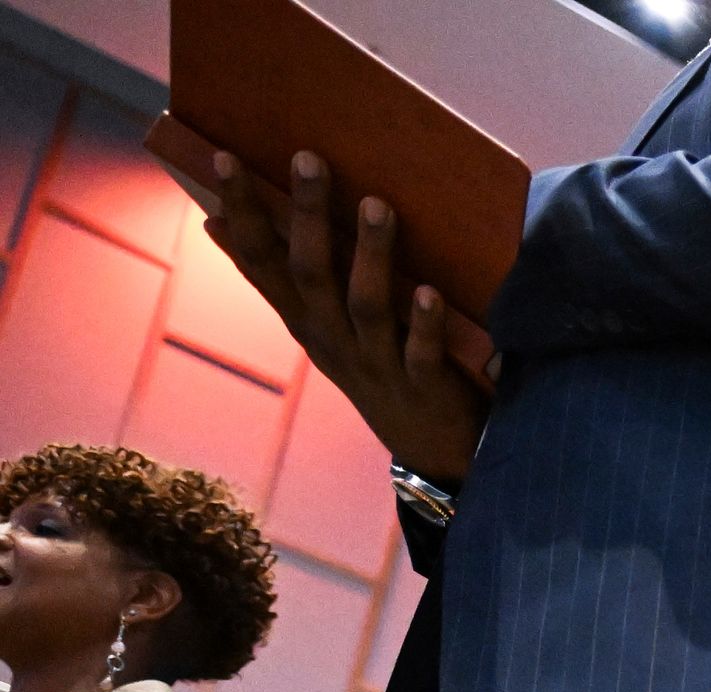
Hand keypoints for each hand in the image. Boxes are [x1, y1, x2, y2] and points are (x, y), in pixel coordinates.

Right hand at [200, 151, 488, 481]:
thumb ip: (277, 276)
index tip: (224, 158)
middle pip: (309, 272)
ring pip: (364, 305)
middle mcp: (330, 338)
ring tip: (377, 204)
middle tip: (308, 157)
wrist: (429, 448)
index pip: (260, 259)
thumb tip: (213, 220)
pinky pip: (419, 353)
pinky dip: (423, 323)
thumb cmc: (374, 364)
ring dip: (369, 254)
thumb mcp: (317, 323)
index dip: (241, 211)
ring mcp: (375, 363)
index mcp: (303, 318)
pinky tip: (428, 290)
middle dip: (305, 215)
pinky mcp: (421, 386)